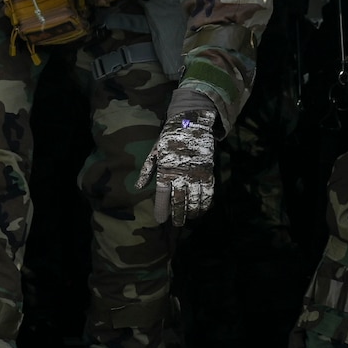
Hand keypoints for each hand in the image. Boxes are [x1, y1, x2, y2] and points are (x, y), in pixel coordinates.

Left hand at [138, 97, 216, 226]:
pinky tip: (201, 209)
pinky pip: (208, 193)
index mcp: (165, 171)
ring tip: (189, 219)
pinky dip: (205, 204)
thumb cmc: (170, 138)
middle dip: (177, 216)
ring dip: (191, 212)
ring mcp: (195, 175)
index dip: (161, 211)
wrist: (191, 123)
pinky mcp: (208, 172)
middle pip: (179, 203)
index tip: (160, 220)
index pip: (162, 197)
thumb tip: (138, 187)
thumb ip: (147, 171)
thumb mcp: (154, 152)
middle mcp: (180, 176)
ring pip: (194, 201)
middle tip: (176, 224)